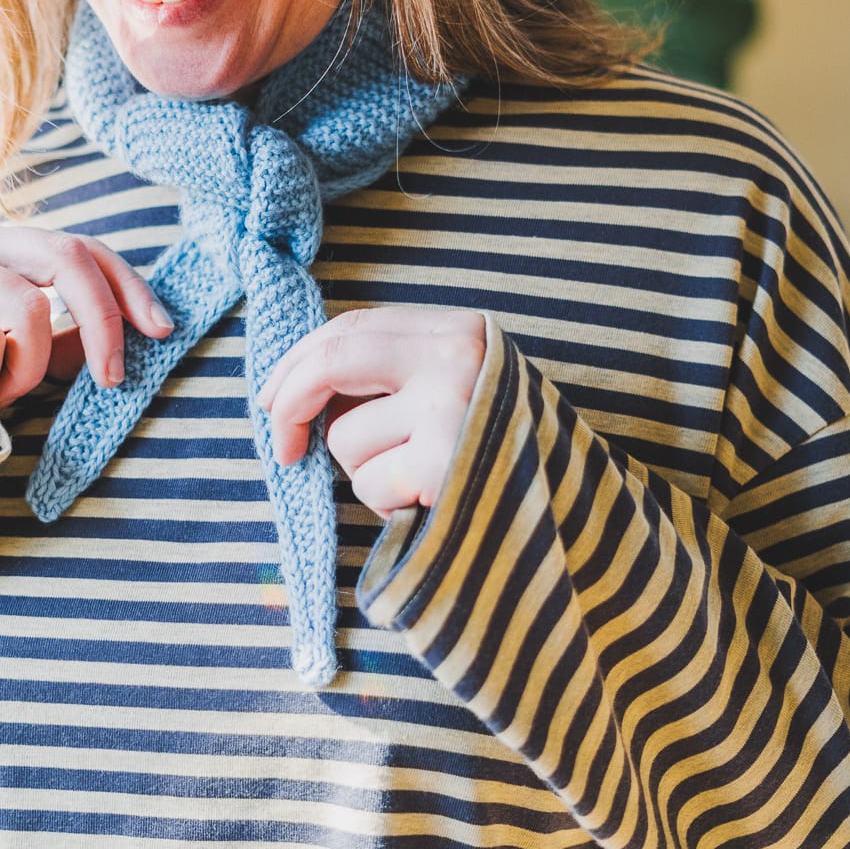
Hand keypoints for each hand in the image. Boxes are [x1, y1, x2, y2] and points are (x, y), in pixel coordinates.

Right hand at [0, 222, 172, 409]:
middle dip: (102, 324)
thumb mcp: (28, 355)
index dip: (130, 286)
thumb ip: (74, 338)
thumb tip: (145, 330)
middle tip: (111, 381)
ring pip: (27, 308)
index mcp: (6, 246)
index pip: (85, 247)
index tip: (163, 330)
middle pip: (67, 257)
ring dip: (26, 371)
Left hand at [258, 306, 485, 517]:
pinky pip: (369, 483)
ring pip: (346, 436)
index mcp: (460, 331)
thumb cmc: (503, 459)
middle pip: (333, 359)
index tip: (271, 396)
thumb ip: (400, 376)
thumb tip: (303, 389)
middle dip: (291, 401)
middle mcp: (455, 357)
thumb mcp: (461, 394)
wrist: (578, 521)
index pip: (353, 326)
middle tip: (282, 445)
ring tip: (416, 483)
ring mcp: (449, 406)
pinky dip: (386, 505)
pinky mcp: (441, 461)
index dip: (300, 360)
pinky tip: (428, 504)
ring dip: (365, 473)